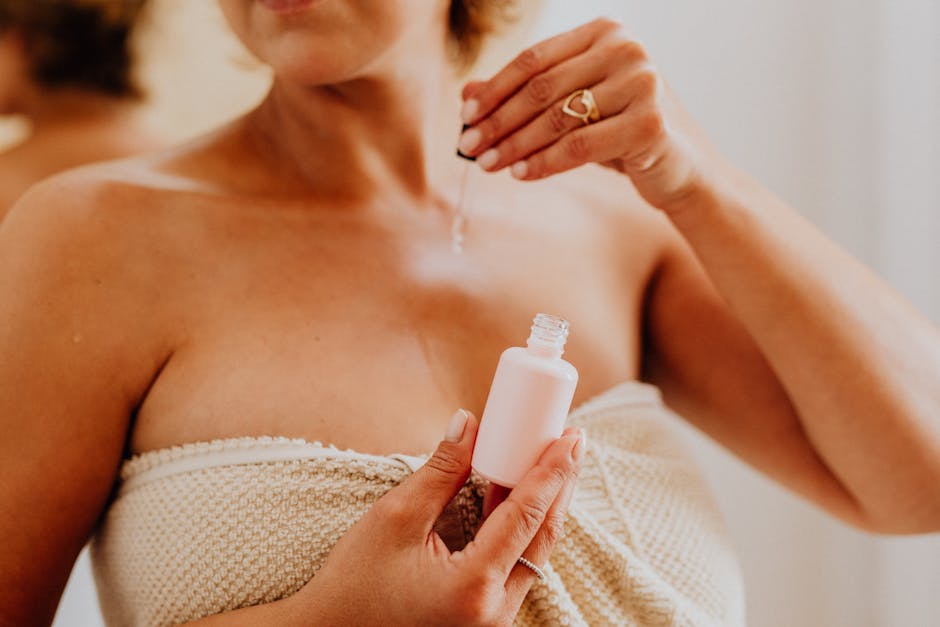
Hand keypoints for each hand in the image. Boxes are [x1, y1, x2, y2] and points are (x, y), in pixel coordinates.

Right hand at [295, 409, 584, 626]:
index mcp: (472, 586)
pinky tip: (518, 492)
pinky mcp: (483, 615)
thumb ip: (441, 470)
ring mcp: (492, 619)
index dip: (552, 471)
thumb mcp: (395, 518)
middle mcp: (494, 611)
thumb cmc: (355, 584)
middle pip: (543, 537)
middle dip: (559, 484)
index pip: (527, 517)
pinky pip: (515, 564)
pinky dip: (522, 527)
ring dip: (544, 504)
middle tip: (571, 439)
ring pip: (533, 552)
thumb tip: (469, 423)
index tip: (571, 436)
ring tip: (552, 459)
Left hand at [457, 17, 723, 210]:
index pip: (534, 59)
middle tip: (469, 146)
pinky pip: (578, 146)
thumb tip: (467, 93)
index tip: (465, 115)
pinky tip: (520, 174)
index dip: (494, 88)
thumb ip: (526, 96)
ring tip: (488, 164)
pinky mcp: (650, 123)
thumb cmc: (621, 134)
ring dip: (514, 144)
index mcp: (605, 33)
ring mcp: (643, 83)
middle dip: (498, 120)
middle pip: (542, 88)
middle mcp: (627, 49)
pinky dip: (543, 163)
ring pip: (557, 118)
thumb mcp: (573, 109)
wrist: (681, 168)